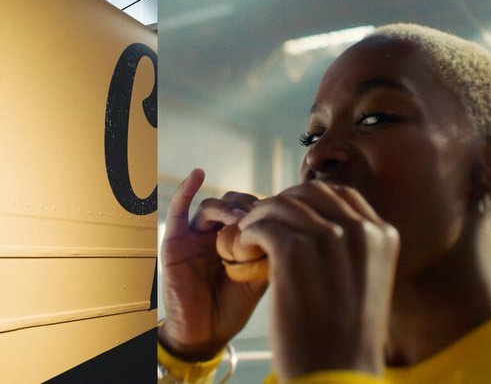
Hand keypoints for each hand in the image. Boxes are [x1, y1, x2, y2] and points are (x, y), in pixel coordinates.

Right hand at [158, 168, 267, 360]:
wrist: (204, 333)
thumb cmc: (232, 308)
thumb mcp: (259, 279)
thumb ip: (271, 254)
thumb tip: (295, 231)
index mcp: (240, 239)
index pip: (255, 211)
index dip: (268, 210)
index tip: (281, 217)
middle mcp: (219, 233)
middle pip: (236, 203)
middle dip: (251, 208)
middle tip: (263, 220)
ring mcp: (197, 235)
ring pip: (214, 206)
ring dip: (230, 209)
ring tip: (241, 221)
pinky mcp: (176, 240)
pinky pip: (178, 209)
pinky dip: (187, 189)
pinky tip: (198, 175)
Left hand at [237, 180, 399, 379]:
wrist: (338, 375)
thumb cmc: (348, 337)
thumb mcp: (365, 282)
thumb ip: (352, 250)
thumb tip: (320, 225)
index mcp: (382, 236)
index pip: (341, 196)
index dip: (309, 201)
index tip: (290, 216)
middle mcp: (360, 230)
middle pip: (311, 193)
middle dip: (283, 203)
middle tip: (263, 221)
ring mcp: (328, 238)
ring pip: (282, 205)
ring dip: (260, 216)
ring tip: (247, 236)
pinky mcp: (295, 252)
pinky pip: (263, 226)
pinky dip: (248, 233)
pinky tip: (243, 249)